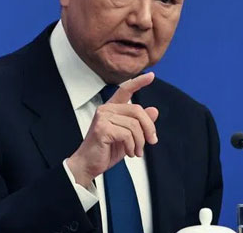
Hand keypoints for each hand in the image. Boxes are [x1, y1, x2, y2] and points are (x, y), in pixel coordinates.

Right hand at [67, 72, 159, 186]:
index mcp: (111, 108)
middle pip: (137, 110)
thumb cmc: (106, 151)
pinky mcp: (102, 128)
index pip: (125, 90)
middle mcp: (106, 109)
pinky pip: (127, 134)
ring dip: (140, 142)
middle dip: (149, 128)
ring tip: (136, 152)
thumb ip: (140, 124)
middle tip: (151, 142)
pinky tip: (129, 153)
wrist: (88, 166)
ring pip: (134, 125)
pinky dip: (132, 146)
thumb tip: (154, 110)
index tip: (151, 76)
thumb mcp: (128, 137)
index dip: (139, 82)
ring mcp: (103, 118)